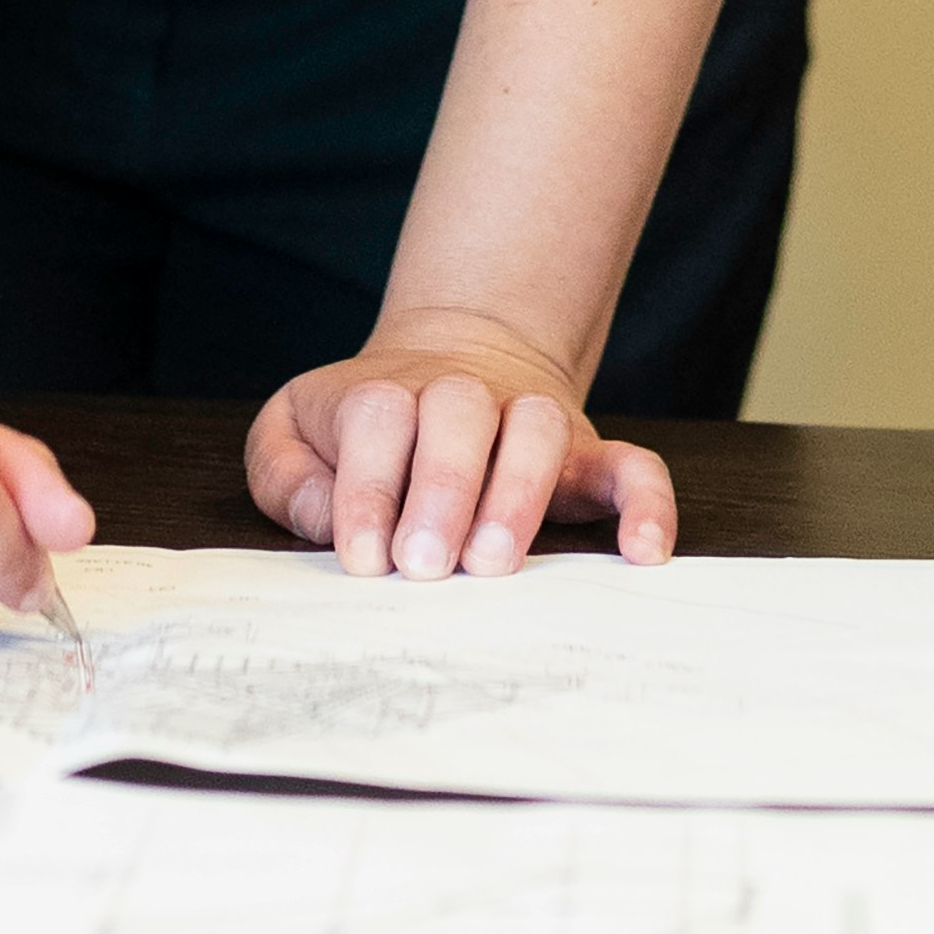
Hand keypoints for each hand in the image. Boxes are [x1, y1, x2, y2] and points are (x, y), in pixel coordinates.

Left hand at [247, 302, 670, 577]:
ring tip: (494, 565)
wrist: (442, 366)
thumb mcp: (292, 433)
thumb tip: (327, 517)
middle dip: (441, 491)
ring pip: (538, 430)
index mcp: (385, 392)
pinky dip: (646, 503)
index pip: (377, 418)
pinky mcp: (585, 455)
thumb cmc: (359, 428)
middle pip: (457, 414)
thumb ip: (286, 472)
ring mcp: (529, 420)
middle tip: (424, 567)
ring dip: (519, 494)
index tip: (363, 556)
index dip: (367, 487)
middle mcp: (461, 396)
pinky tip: (643, 555)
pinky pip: (631, 465)